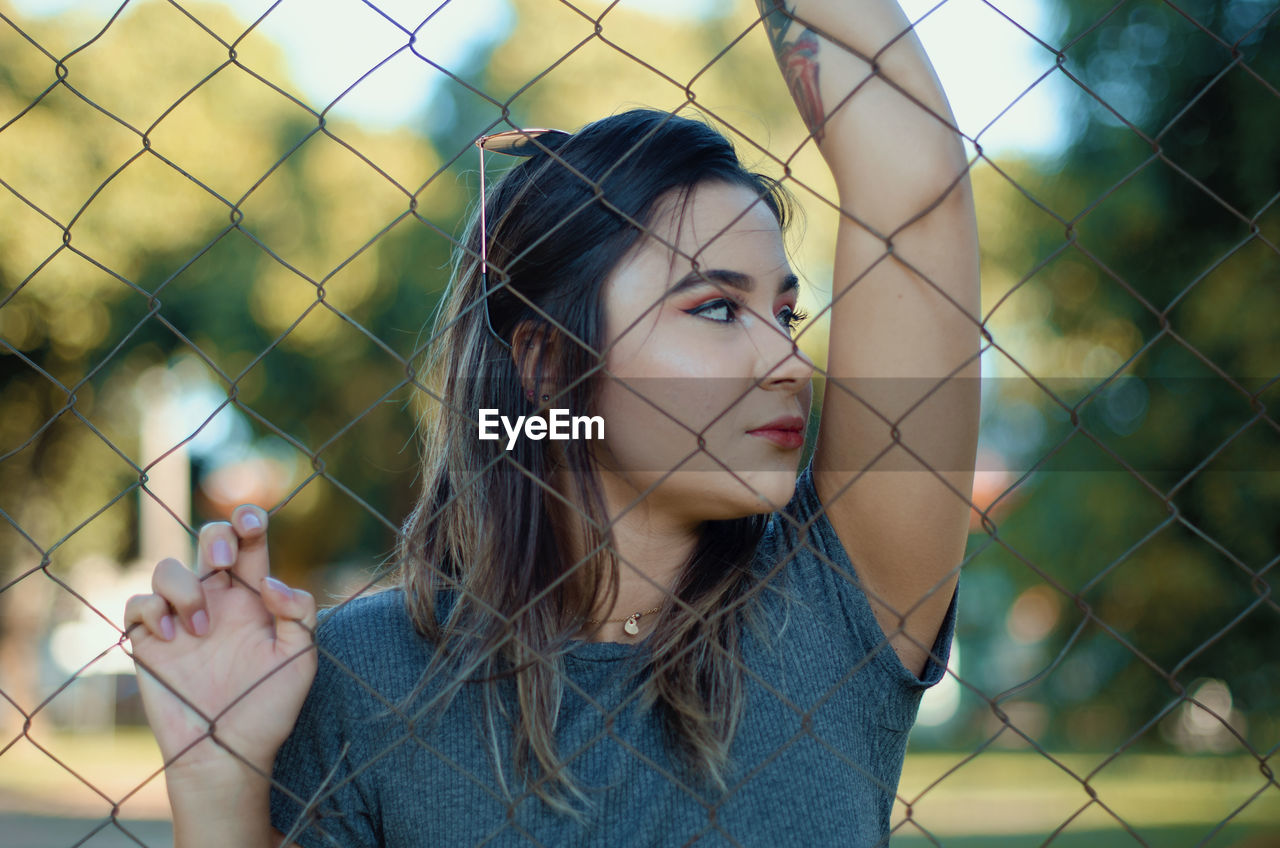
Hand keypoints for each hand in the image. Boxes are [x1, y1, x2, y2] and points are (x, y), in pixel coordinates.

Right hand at [124, 506, 317, 786]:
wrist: (228, 752)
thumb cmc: (268, 706)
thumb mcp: (301, 657)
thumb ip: (299, 611)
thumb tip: (271, 582)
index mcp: (254, 597)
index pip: (250, 544)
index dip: (249, 520)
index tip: (252, 522)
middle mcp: (217, 600)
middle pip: (208, 540)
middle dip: (214, 538)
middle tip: (224, 567)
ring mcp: (181, 617)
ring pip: (167, 567)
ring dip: (184, 587)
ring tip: (201, 629)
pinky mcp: (150, 640)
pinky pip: (138, 603)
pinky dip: (152, 610)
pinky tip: (174, 637)